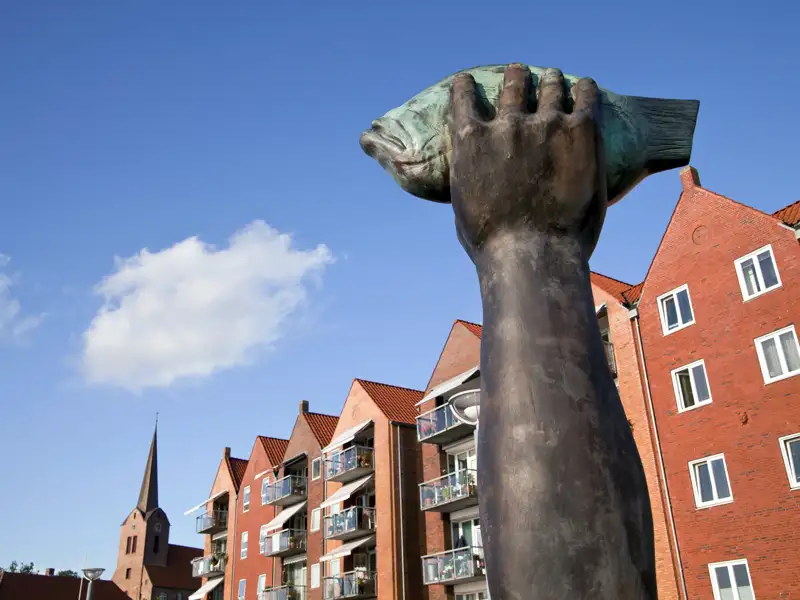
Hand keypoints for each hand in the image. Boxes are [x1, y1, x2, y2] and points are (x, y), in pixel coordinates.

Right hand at [449, 65, 606, 260]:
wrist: (533, 255)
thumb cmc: (492, 243)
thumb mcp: (463, 203)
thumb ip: (468, 173)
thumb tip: (473, 170)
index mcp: (471, 140)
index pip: (463, 98)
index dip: (465, 87)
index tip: (468, 82)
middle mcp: (507, 123)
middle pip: (512, 85)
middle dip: (514, 77)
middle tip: (518, 74)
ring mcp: (546, 124)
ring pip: (548, 85)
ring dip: (548, 80)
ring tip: (552, 78)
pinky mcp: (581, 130)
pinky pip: (585, 96)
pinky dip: (583, 89)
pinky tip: (584, 86)